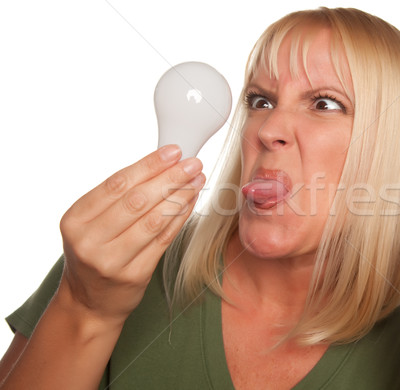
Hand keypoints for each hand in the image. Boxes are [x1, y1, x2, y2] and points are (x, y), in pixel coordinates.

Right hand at [57, 145, 204, 326]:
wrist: (89, 303)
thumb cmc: (95, 252)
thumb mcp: (91, 223)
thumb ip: (118, 197)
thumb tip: (161, 164)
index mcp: (75, 220)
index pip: (117, 184)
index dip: (148, 165)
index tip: (172, 152)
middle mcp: (89, 241)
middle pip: (137, 201)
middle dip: (169, 178)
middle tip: (192, 163)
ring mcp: (111, 261)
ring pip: (153, 221)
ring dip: (180, 197)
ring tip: (197, 180)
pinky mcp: (134, 275)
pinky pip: (163, 240)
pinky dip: (180, 218)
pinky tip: (192, 202)